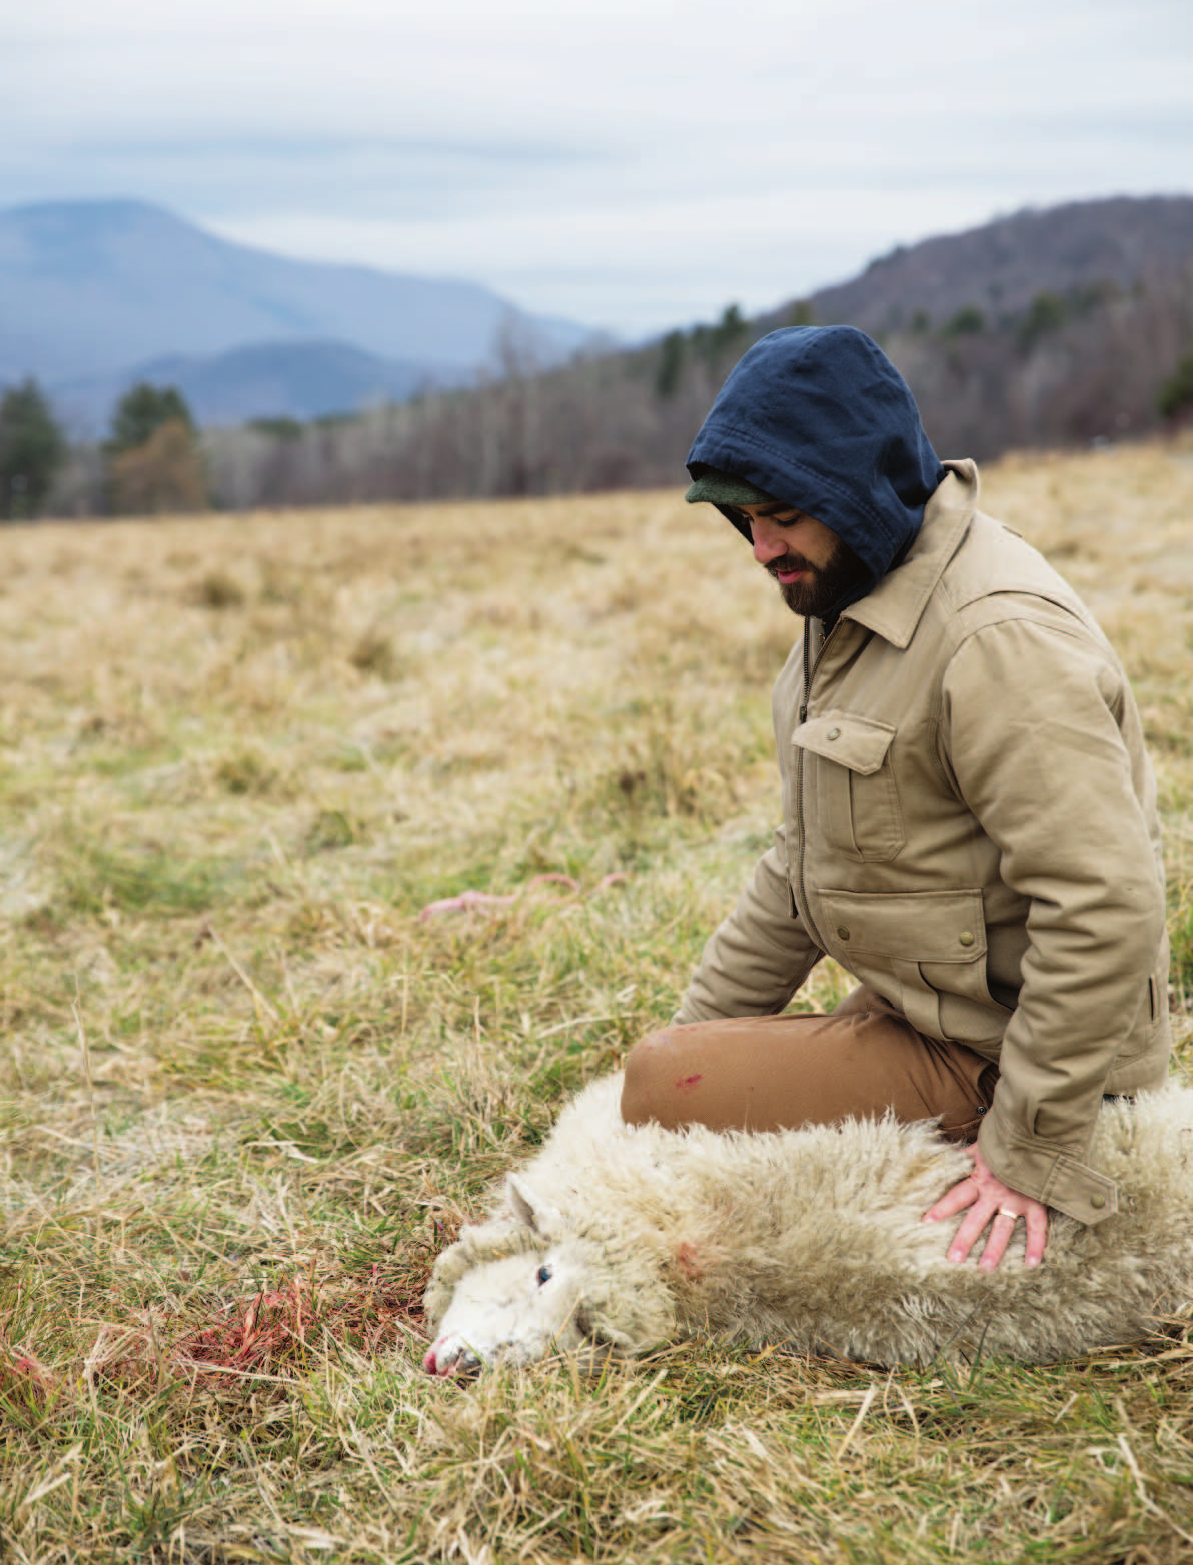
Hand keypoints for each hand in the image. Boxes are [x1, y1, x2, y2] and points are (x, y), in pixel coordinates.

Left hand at [923, 1145, 1047, 1269]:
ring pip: (1003, 1228)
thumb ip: (964, 1157)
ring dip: (995, 1249)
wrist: (1035, 1135)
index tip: (925, 1222)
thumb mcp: (981, 1147)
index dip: (941, 1208)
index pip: (956, 1196)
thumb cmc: (1005, 1141)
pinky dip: (1036, 1246)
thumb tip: (941, 1156)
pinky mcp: (1036, 1202)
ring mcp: (1016, 1199)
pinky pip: (1038, 1227)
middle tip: (953, 1259)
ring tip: (985, 1268)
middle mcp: (995, 1192)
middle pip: (976, 1219)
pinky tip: (1032, 1264)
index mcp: (979, 1178)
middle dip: (964, 1239)